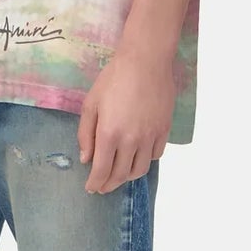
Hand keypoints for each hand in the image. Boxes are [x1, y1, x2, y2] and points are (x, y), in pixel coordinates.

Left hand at [77, 48, 172, 192]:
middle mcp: (131, 140)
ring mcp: (150, 136)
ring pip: (140, 169)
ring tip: (119, 174)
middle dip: (109, 184)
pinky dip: (145, 161)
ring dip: (127, 176)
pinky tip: (137, 157)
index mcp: (109, 134)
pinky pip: (155, 155)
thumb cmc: (114, 78)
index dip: (96, 183)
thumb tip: (87, 159)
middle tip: (102, 187)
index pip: (102, 170)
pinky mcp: (164, 130)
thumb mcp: (91, 103)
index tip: (91, 188)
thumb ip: (85, 134)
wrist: (146, 61)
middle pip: (121, 174)